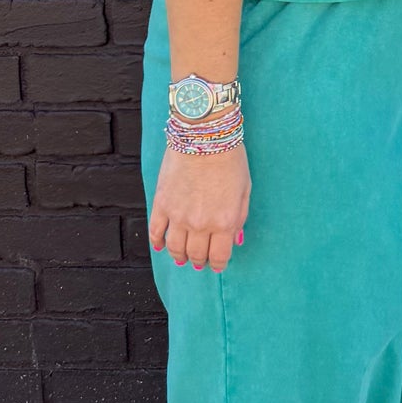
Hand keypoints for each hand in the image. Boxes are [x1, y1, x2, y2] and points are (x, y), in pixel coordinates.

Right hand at [149, 144, 249, 273]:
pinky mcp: (161, 204)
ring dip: (178, 257)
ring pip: (175, 248)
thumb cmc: (230, 159)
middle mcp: (200, 224)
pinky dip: (157, 242)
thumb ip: (240, 217)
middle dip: (199, 261)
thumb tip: (236, 240)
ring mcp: (178, 216)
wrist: (203, 136)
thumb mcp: (245, 190)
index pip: (219, 256)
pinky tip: (161, 246)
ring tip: (182, 258)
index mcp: (224, 222)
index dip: (217, 264)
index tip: (216, 266)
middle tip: (199, 262)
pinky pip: (156, 231)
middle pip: (196, 254)